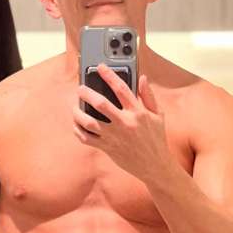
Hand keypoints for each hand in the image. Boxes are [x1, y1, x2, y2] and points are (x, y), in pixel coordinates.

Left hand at [72, 62, 170, 179]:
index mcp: (137, 112)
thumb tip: (142, 78)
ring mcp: (114, 137)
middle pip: (100, 104)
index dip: (109, 75)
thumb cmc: (157, 138)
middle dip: (87, 93)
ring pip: (89, 123)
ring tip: (74, 107)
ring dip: (78, 113)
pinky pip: (87, 139)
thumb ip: (149, 96)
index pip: (121, 89)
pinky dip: (78, 131)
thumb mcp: (158, 115)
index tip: (100, 67)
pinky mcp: (108, 148)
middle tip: (80, 89)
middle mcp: (124, 123)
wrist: (155, 166)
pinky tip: (76, 125)